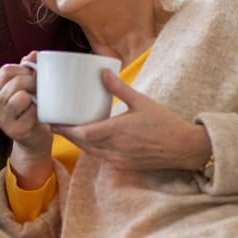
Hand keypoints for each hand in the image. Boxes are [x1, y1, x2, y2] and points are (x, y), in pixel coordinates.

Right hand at [0, 52, 53, 186]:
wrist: (33, 140)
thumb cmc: (30, 110)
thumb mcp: (25, 89)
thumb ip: (26, 71)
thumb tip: (33, 53)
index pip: (6, 70)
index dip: (23, 69)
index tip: (32, 75)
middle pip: (15, 82)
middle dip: (33, 82)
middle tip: (40, 88)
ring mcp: (3, 118)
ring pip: (20, 97)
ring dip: (34, 97)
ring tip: (38, 101)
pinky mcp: (15, 130)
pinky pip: (30, 113)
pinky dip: (38, 112)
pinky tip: (39, 114)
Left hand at [52, 69, 211, 171]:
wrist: (184, 148)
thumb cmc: (164, 123)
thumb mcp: (141, 101)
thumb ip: (119, 88)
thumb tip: (102, 71)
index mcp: (118, 131)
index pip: (84, 133)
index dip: (66, 129)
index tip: (54, 120)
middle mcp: (116, 148)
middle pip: (82, 144)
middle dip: (67, 134)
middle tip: (54, 123)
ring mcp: (119, 159)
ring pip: (90, 152)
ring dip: (77, 142)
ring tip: (66, 130)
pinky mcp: (124, 165)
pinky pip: (100, 157)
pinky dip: (91, 148)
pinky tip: (88, 139)